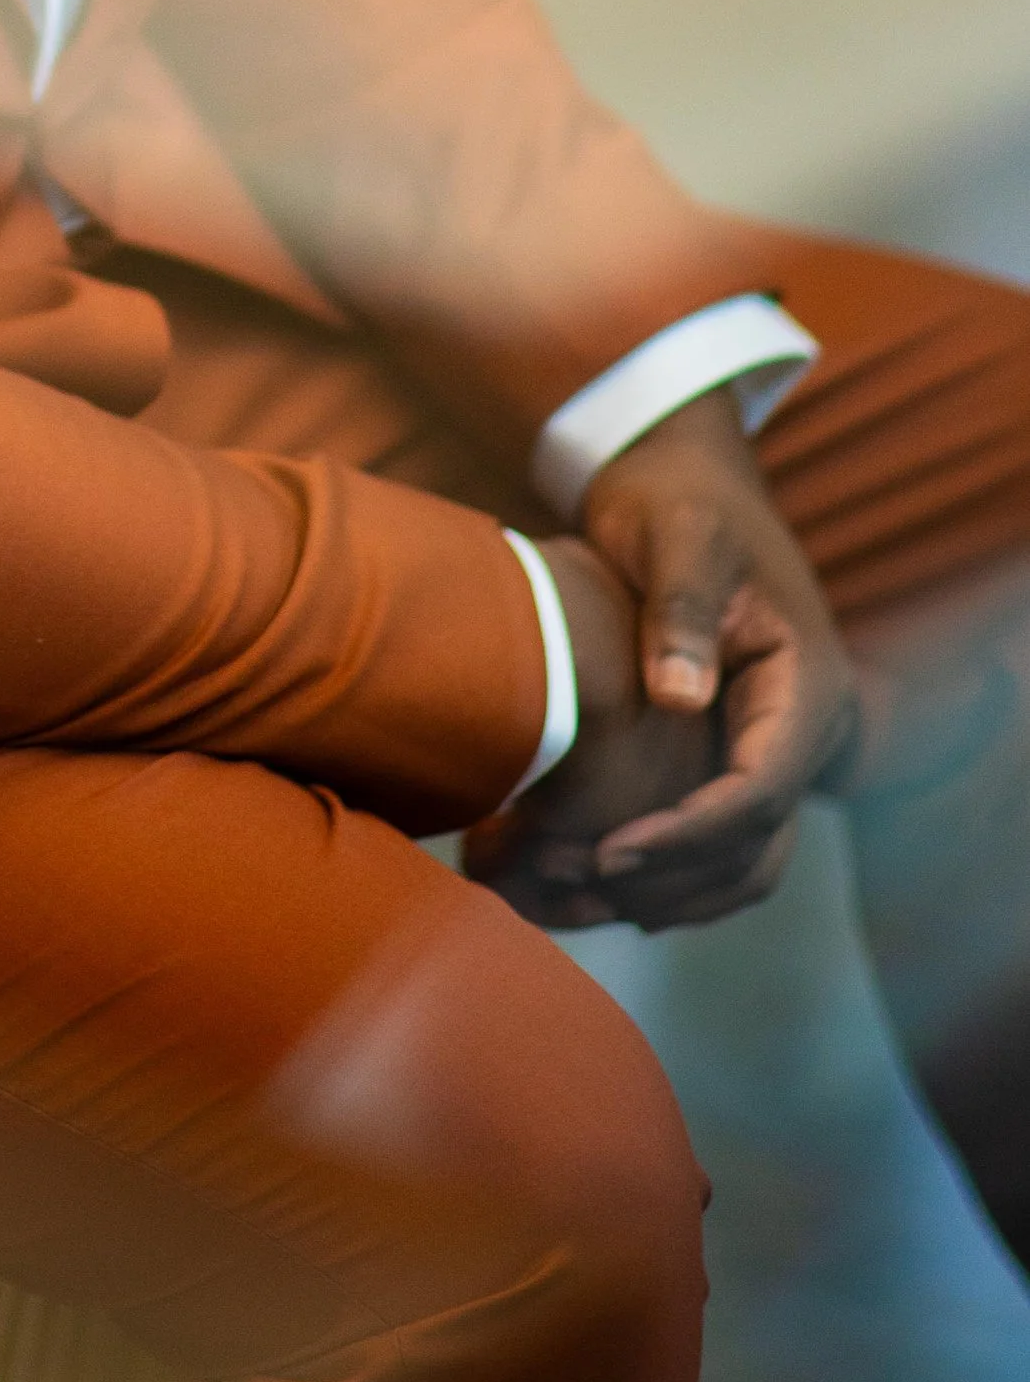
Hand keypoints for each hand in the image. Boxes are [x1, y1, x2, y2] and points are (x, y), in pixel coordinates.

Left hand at [478, 390, 857, 933]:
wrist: (679, 482)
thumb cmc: (677, 501)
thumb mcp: (678, 537)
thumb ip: (682, 609)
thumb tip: (681, 699)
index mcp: (806, 684)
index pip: (761, 789)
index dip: (690, 832)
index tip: (609, 851)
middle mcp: (801, 731)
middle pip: (755, 843)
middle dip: (672, 875)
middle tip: (575, 884)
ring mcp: (771, 748)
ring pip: (743, 859)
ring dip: (671, 891)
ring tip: (577, 900)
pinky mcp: (732, 753)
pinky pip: (718, 840)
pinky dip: (669, 873)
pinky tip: (595, 885)